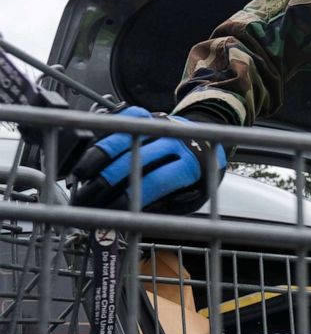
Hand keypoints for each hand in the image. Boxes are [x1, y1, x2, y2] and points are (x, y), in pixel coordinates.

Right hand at [70, 106, 226, 213]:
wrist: (207, 141)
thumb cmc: (195, 176)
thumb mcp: (190, 197)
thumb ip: (164, 207)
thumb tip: (128, 218)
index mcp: (192, 165)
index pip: (156, 181)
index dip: (128, 196)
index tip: (108, 211)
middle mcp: (176, 140)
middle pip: (136, 157)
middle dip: (107, 179)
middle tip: (86, 198)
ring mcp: (160, 123)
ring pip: (124, 135)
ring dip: (98, 156)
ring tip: (80, 176)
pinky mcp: (148, 114)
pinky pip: (122, 120)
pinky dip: (104, 135)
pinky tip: (90, 151)